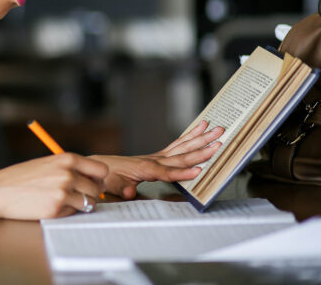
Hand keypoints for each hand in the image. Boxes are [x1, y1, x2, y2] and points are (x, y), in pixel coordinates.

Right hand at [0, 152, 109, 222]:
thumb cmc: (20, 177)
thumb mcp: (46, 163)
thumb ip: (68, 168)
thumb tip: (92, 178)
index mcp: (67, 159)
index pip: (101, 169)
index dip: (98, 178)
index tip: (93, 182)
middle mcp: (67, 174)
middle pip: (96, 188)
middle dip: (90, 193)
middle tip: (77, 195)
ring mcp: (62, 192)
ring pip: (89, 203)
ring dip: (81, 205)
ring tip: (64, 201)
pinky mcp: (56, 209)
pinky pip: (73, 213)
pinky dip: (66, 212)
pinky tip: (51, 206)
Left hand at [90, 120, 223, 199]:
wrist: (102, 167)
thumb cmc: (107, 177)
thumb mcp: (112, 185)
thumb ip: (123, 189)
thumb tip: (130, 193)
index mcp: (145, 168)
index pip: (167, 172)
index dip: (183, 173)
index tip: (199, 171)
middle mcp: (154, 160)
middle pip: (181, 156)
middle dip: (202, 150)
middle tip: (219, 142)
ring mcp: (158, 156)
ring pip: (183, 147)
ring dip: (201, 138)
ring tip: (216, 129)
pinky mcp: (159, 156)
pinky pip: (178, 145)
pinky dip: (190, 136)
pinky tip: (201, 128)